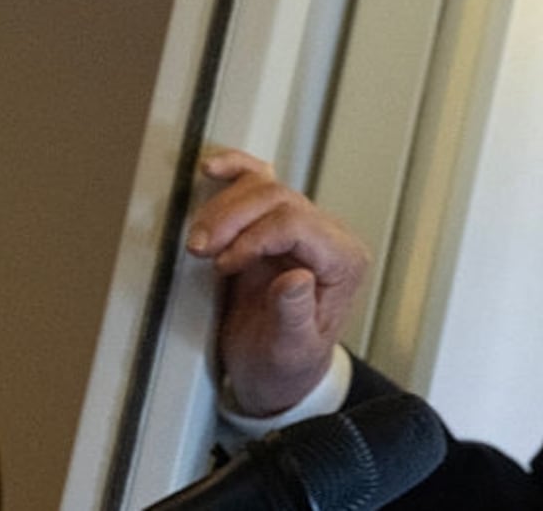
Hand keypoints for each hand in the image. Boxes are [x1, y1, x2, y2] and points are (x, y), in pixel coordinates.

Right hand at [186, 149, 370, 415]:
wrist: (275, 374)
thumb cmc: (287, 366)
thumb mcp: (290, 352)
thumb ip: (294, 316)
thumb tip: (295, 276)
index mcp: (343, 263)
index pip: (299, 225)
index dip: (255, 238)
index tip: (224, 265)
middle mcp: (329, 238)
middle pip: (281, 200)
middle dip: (233, 220)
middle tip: (200, 250)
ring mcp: (302, 227)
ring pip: (266, 186)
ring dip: (224, 207)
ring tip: (199, 241)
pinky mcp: (274, 225)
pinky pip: (260, 182)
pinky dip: (236, 171)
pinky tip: (213, 169)